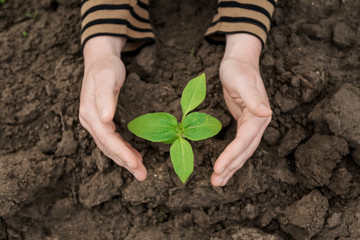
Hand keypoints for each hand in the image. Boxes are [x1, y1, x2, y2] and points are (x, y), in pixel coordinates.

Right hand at [79, 36, 146, 180]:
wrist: (100, 60)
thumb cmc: (106, 67)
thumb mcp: (107, 76)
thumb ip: (105, 96)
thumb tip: (106, 118)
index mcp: (90, 113)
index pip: (106, 138)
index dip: (121, 152)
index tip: (135, 163)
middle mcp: (91, 121)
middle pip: (108, 147)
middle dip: (125, 162)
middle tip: (142, 175)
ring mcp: (96, 122)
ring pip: (110, 147)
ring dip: (125, 160)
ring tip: (140, 171)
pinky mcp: (103, 122)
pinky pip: (112, 141)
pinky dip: (123, 150)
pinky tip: (134, 156)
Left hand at [211, 34, 271, 186]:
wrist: (239, 62)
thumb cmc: (239, 69)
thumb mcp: (243, 81)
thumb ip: (253, 98)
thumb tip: (266, 113)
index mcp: (260, 115)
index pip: (245, 140)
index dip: (232, 155)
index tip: (218, 168)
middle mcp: (258, 123)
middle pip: (244, 150)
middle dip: (230, 167)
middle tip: (215, 182)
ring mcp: (251, 125)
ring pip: (242, 151)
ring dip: (231, 167)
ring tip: (218, 182)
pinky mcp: (243, 124)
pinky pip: (237, 145)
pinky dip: (231, 157)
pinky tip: (224, 167)